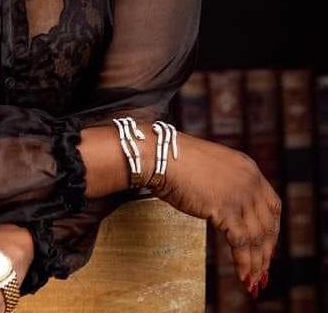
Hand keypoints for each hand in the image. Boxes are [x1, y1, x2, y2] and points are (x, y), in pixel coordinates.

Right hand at [153, 132, 280, 294]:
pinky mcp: (225, 208)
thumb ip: (226, 184)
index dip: (272, 228)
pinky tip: (242, 275)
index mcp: (248, 167)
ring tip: (254, 279)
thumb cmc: (177, 160)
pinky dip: (244, 262)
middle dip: (267, 249)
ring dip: (257, 262)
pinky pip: (241, 242)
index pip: (272, 204)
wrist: (162, 154)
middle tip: (263, 268)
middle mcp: (249, 180)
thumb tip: (228, 207)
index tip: (267, 244)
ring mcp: (239, 193)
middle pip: (268, 223)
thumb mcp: (213, 168)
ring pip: (257, 236)